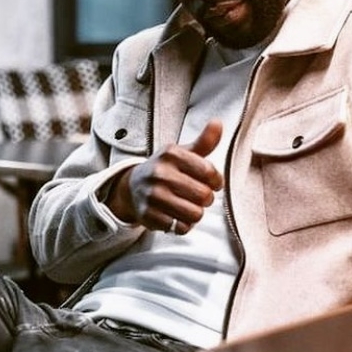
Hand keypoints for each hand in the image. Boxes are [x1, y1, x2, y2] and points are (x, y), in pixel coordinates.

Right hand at [106, 119, 223, 233]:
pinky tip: (177, 216)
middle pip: (203, 195)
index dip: (216, 181)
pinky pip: (180, 227)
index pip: (209, 172)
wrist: (133, 187)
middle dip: (206, 199)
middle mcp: (160, 173)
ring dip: (196, 213)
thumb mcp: (184, 152)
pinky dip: (184, 225)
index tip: (212, 182)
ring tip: (190, 206)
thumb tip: (218, 123)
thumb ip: (204, 141)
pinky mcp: (149, 215)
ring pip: (194, 214)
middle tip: (200, 196)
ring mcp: (153, 195)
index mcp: (171, 154)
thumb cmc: (166, 169)